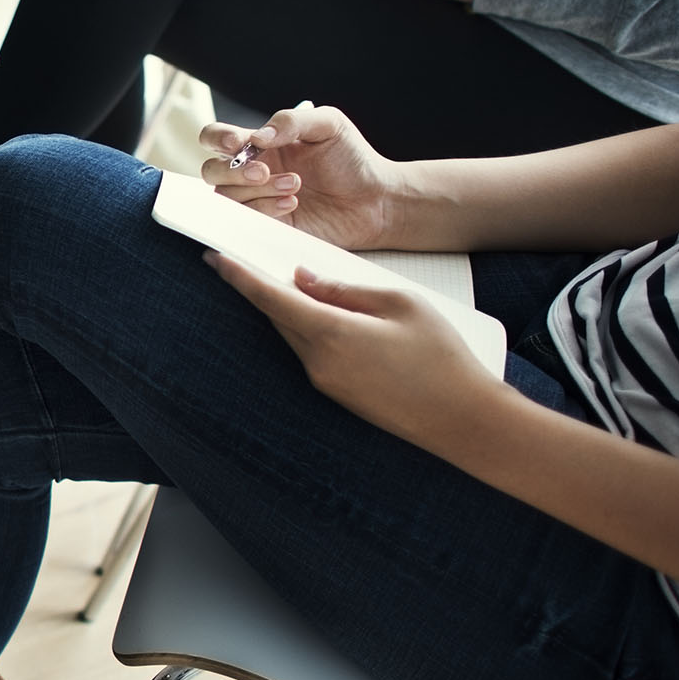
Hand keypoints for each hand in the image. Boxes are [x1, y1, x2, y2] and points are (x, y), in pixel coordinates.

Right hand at [198, 102, 403, 249]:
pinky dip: (265, 210)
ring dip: (256, 190)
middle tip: (265, 170)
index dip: (217, 139)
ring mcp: (258, 201)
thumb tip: (256, 138)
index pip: (216, 138)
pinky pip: (245, 221)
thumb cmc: (352, 158)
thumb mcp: (328, 125)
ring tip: (294, 186)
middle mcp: (252, 173)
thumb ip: (290, 121)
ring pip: (226, 198)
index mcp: (260, 145)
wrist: (376, 198)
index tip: (238, 143)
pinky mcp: (268, 227)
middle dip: (233, 172)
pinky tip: (293, 203)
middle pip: (211, 172)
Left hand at [204, 258, 502, 451]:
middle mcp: (318, 363)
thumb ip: (344, 289)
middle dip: (262, 289)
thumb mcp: (399, 303)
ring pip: (295, 335)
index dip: (239, 277)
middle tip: (250, 260)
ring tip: (299, 283)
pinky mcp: (337, 394)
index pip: (270, 299)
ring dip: (290, 310)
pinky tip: (327, 316)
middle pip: (278, 316)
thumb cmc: (442, 358)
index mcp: (331, 335)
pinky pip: (312, 352)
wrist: (464, 420)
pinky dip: (310, 330)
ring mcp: (326, 383)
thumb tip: (302, 280)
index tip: (214, 258)